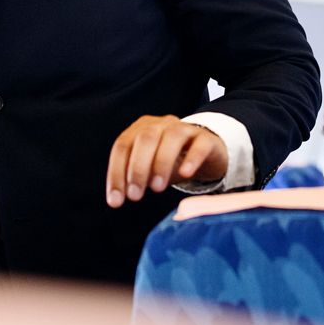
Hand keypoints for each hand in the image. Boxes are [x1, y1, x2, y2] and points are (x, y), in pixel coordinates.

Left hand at [106, 116, 226, 207]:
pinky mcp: (207, 138)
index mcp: (141, 129)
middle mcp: (161, 124)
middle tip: (135, 196)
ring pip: (172, 138)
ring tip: (157, 188)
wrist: (207, 153)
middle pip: (145, 139)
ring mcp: (185, 128)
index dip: (116, 173)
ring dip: (161, 163)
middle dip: (137, 169)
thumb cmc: (172, 162)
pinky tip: (185, 174)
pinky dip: (192, 158)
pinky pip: (200, 144)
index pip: (123, 146)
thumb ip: (136, 178)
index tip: (116, 200)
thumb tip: (118, 197)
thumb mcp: (150, 169)